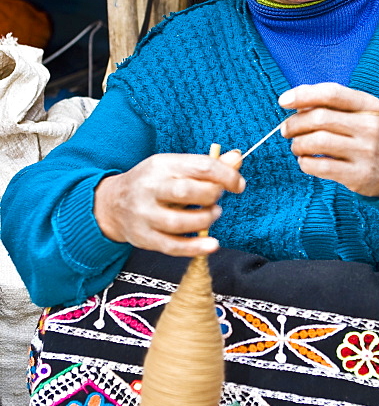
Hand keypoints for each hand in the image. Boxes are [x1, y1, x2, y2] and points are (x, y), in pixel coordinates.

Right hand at [94, 150, 244, 255]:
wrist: (111, 204)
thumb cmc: (153, 184)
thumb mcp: (175, 168)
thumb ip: (208, 166)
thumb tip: (236, 158)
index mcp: (162, 165)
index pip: (200, 166)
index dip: (226, 176)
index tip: (238, 185)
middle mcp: (150, 188)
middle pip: (189, 192)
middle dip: (212, 196)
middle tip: (216, 199)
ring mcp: (145, 214)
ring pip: (181, 221)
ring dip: (206, 219)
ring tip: (212, 215)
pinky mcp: (145, 238)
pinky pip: (173, 246)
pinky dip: (195, 247)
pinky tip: (212, 244)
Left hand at [279, 83, 378, 197]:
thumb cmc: (378, 138)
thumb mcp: (367, 113)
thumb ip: (337, 105)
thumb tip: (298, 105)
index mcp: (370, 106)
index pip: (331, 93)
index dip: (303, 95)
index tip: (283, 101)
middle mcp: (369, 127)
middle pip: (319, 118)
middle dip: (294, 124)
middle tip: (286, 130)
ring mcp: (365, 152)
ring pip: (316, 143)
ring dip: (298, 144)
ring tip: (297, 146)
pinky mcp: (359, 176)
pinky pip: (320, 167)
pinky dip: (305, 163)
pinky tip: (306, 161)